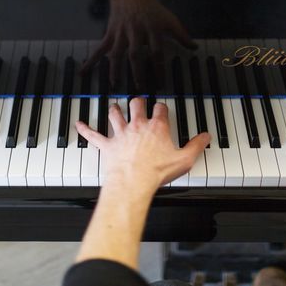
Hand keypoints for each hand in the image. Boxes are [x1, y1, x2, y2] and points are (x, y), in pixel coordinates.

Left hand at [76, 98, 209, 190]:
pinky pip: (93, 134)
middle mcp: (137, 126)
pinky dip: (85, 129)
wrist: (133, 183)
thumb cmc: (156, 173)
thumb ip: (196, 146)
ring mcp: (121, 134)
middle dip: (138, 102)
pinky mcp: (107, 145)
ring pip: (115, 114)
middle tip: (139, 102)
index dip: (162, 107)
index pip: (160, 108)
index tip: (162, 109)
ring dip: (115, 110)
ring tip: (115, 107)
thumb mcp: (184, 160)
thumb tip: (206, 137)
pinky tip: (79, 124)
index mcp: (157, 127)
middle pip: (136, 104)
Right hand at [83, 0, 195, 88]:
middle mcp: (136, 33)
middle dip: (137, 72)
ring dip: (115, 70)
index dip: (159, 69)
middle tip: (139, 89)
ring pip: (117, 54)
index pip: (157, 53)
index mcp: (152, 31)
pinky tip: (83, 71)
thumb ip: (181, 35)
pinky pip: (100, 49)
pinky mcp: (110, 34)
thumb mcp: (169, 19)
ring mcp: (121, 34)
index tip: (161, 84)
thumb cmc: (151, 8)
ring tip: (115, 85)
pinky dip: (91, 61)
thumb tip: (194, 47)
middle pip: (136, 55)